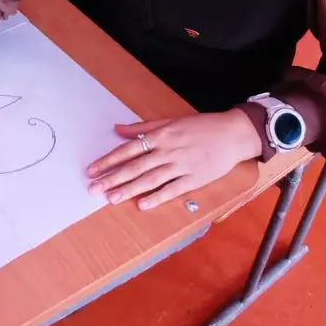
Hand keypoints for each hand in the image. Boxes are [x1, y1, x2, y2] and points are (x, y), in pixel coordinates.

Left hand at [87, 110, 261, 210]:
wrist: (233, 134)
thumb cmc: (202, 126)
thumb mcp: (171, 121)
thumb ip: (143, 126)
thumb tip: (118, 128)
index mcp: (161, 135)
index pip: (128, 149)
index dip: (108, 160)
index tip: (92, 170)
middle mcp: (168, 150)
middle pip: (135, 166)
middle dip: (112, 178)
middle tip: (94, 188)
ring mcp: (181, 165)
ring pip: (150, 179)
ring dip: (129, 189)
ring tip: (111, 198)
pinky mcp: (194, 179)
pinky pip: (172, 190)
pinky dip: (157, 197)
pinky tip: (142, 204)